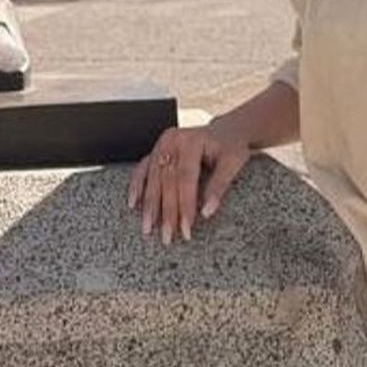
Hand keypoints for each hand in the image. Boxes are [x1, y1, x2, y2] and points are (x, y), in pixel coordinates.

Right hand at [127, 122, 250, 243]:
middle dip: (166, 211)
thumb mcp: (233, 162)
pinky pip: (142, 169)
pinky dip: (137, 186)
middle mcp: (173, 140)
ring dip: (149, 205)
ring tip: (148, 228)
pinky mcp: (157, 150)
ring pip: (152, 178)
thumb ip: (219, 186)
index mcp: (191, 141)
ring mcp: (162, 144)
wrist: (226, 130)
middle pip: (166, 181)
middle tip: (167, 236)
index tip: (186, 229)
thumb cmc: (231, 146)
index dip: (184, 205)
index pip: (185, 178)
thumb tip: (207, 212)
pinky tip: (133, 204)